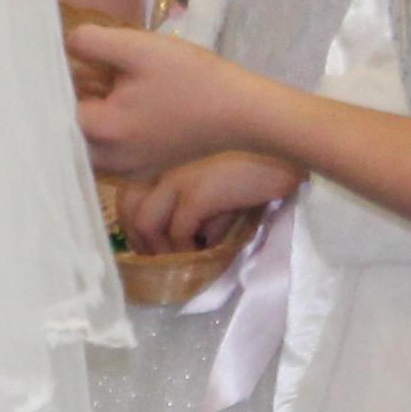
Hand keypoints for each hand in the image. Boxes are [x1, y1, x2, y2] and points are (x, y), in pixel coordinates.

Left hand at [72, 16, 265, 173]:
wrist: (243, 113)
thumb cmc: (192, 78)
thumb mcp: (138, 48)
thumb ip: (91, 42)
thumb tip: (63, 44)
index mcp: (102, 130)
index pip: (53, 108)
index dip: (52, 83)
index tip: (55, 64)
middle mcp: (108, 159)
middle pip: (66, 132)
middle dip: (67, 103)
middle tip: (75, 74)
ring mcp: (127, 169)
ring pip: (87, 144)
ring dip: (88, 116)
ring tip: (100, 86)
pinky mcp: (144, 169)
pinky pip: (109, 152)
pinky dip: (107, 131)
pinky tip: (123, 105)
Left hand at [120, 147, 299, 255]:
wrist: (284, 151)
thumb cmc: (254, 163)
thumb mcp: (216, 183)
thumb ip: (194, 205)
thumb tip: (190, 239)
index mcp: (160, 157)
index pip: (126, 193)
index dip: (133, 225)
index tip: (150, 245)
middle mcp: (160, 163)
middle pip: (126, 208)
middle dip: (140, 240)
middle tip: (162, 260)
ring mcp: (175, 176)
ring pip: (144, 223)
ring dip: (161, 249)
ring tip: (182, 261)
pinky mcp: (197, 191)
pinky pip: (178, 230)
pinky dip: (187, 249)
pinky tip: (204, 252)